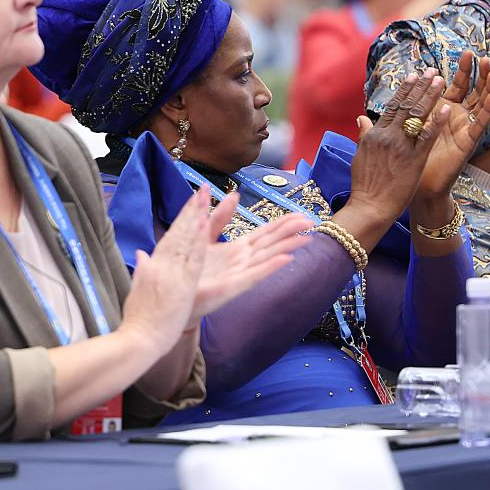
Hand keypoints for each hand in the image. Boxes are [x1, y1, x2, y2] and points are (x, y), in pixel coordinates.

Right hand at [120, 187, 209, 353]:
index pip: (170, 237)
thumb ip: (142, 271)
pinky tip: (204, 224)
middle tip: (201, 191)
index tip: (191, 203)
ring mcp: (172, 274)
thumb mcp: (137, 291)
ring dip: (196, 218)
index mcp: (152, 266)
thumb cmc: (137, 320)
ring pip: (186, 241)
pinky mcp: (182, 286)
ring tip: (204, 199)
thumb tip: (142, 254)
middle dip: (190, 211)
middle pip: (179, 234)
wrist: (138, 339)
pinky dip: (198, 240)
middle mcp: (162, 266)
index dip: (181, 219)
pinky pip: (193, 259)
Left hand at [192, 195, 310, 325]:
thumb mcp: (204, 236)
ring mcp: (240, 273)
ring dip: (288, 247)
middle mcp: (243, 260)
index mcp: (238, 249)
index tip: (302, 215)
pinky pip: (255, 274)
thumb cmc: (191, 269)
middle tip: (313, 222)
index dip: (283, 223)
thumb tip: (234, 194)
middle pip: (272, 243)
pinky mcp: (233, 286)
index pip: (266, 233)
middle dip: (292, 232)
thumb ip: (220, 217)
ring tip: (306, 238)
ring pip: (268, 257)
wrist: (176, 294)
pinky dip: (271, 267)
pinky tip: (286, 259)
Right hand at [340, 68, 450, 228]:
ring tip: (440, 81)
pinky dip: (437, 121)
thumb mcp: (360, 156)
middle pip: (406, 106)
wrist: (369, 207)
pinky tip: (447, 108)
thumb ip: (364, 135)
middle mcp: (387, 136)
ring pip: (417, 116)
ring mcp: (400, 147)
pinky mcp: (413, 160)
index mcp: (374, 135)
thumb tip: (361, 118)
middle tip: (432, 71)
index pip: (392, 107)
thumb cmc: (365, 185)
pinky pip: (427, 137)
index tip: (413, 76)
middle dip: (420, 87)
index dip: (404, 90)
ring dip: (430, 96)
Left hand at [415, 52, 489, 200]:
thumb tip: (399, 84)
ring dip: (488, 87)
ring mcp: (464, 128)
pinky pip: (480, 124)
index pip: (456, 84)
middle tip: (480, 56)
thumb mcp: (407, 124)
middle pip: (471, 90)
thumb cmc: (410, 154)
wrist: (415, 182)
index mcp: (442, 109)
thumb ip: (406, 106)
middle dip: (476, 73)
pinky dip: (487, 110)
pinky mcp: (468, 141)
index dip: (462, 69)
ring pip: (480, 103)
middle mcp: (456, 116)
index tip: (466, 52)